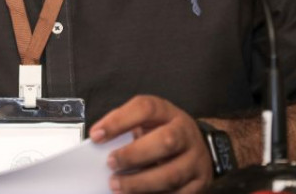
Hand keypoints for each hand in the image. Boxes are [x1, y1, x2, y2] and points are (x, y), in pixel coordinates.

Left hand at [90, 95, 211, 193]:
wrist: (199, 147)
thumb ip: (125, 128)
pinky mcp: (199, 183)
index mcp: (168, 113)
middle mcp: (186, 134)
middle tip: (111, 163)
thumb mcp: (147, 121)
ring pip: (171, 174)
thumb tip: (98, 141)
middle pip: (165, 141)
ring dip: (141, 184)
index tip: (96, 136)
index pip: (145, 109)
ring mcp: (196, 160)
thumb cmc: (163, 133)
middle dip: (134, 155)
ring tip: (118, 187)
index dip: (119, 121)